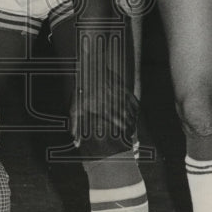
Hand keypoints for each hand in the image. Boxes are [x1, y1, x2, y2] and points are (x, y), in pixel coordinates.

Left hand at [72, 40, 138, 154]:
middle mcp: (114, 103)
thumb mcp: (75, 107)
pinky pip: (133, 99)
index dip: (125, 130)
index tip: (127, 136)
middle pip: (127, 118)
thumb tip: (75, 142)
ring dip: (134, 119)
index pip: (119, 123)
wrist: (89, 69)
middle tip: (132, 134)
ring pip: (131, 110)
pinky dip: (136, 107)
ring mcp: (120, 95)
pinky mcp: (123, 88)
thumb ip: (75, 125)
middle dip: (131, 127)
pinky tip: (137, 112)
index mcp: (104, 109)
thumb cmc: (81, 89)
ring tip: (134, 126)